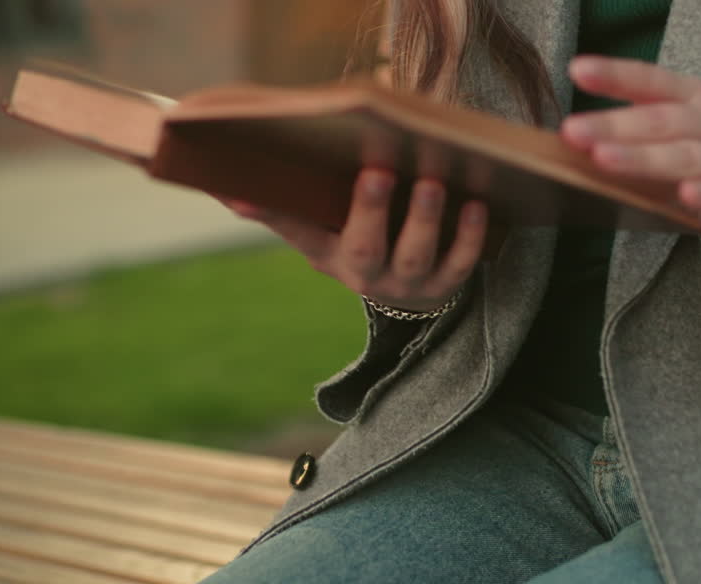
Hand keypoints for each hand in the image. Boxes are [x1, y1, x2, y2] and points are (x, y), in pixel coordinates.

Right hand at [220, 170, 486, 312]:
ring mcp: (408, 285)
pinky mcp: (447, 286)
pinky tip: (475, 204)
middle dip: (369, 210)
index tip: (248, 189)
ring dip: (424, 219)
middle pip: (365, 250)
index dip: (276, 213)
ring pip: (415, 256)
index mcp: (332, 257)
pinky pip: (460, 264)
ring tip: (431, 182)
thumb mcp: (323, 234)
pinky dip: (468, 237)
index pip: (299, 233)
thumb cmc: (361, 244)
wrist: (411, 295)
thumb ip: (284, 208)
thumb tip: (225, 186)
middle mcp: (367, 277)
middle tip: (377, 170)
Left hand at [560, 56, 700, 266]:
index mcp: (692, 99)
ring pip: (685, 157)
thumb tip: (573, 139)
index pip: (652, 81)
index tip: (577, 70)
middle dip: (615, 125)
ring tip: (605, 159)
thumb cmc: (697, 168)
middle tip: (574, 131)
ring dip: (643, 158)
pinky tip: (685, 195)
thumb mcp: (667, 140)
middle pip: (662, 120)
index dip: (616, 74)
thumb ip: (629, 136)